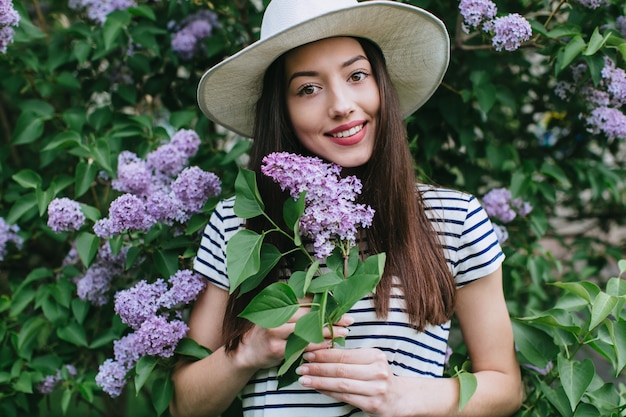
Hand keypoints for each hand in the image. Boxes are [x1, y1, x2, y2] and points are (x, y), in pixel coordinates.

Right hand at [236, 308, 352, 370]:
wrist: (247, 352)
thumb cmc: (267, 331)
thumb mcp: (277, 314)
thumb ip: (294, 307)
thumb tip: (323, 300)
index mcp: (277, 303)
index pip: (305, 300)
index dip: (324, 303)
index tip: (341, 305)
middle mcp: (275, 315)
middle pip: (309, 314)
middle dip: (330, 317)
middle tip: (348, 319)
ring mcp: (275, 332)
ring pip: (307, 330)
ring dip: (328, 331)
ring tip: (344, 332)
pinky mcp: (277, 349)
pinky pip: (302, 346)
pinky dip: (318, 345)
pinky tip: (329, 345)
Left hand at [296, 347, 398, 416]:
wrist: (400, 398)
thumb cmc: (379, 376)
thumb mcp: (371, 361)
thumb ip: (351, 357)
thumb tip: (320, 353)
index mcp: (375, 356)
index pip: (345, 354)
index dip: (324, 354)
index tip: (308, 353)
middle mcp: (377, 371)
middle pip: (341, 369)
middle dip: (318, 368)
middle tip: (301, 367)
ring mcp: (375, 389)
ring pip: (341, 384)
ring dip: (319, 381)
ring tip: (304, 379)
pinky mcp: (372, 404)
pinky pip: (344, 397)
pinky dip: (328, 392)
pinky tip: (317, 388)